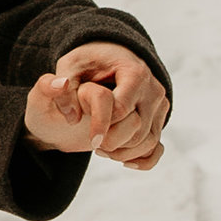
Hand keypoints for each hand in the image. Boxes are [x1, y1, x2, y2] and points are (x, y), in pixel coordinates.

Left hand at [24, 42, 168, 170]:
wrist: (109, 59)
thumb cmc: (87, 63)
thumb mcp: (68, 67)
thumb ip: (61, 86)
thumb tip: (68, 108)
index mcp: (133, 72)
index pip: (120, 110)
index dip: (100, 127)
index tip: (89, 138)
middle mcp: (152, 88)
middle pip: (137, 128)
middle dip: (112, 141)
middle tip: (93, 144)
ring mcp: (159, 104)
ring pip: (148, 140)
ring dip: (123, 152)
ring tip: (102, 147)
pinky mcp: (160, 118)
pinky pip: (156, 147)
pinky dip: (142, 159)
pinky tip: (122, 161)